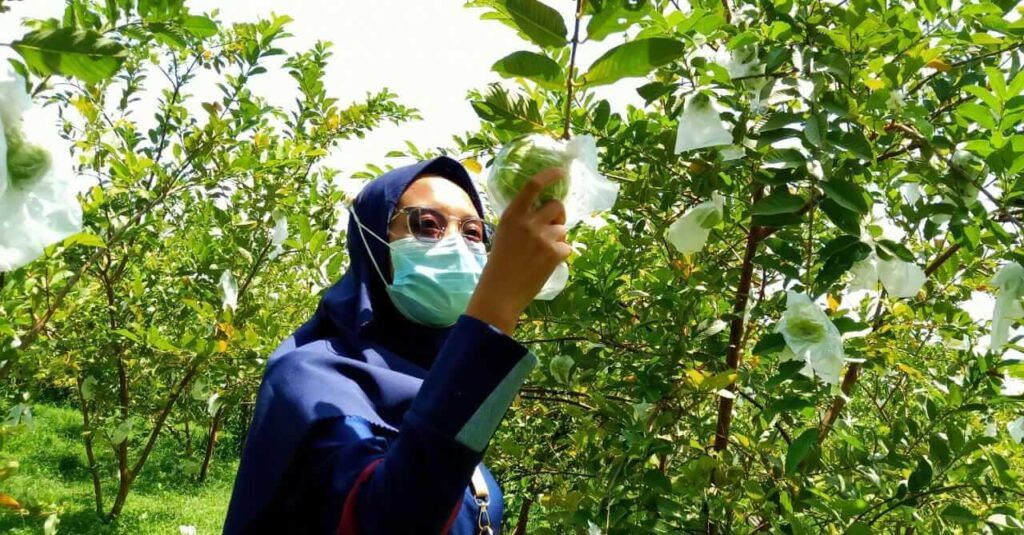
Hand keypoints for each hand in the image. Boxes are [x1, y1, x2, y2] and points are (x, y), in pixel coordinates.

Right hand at [466, 168, 571, 335]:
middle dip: (559, 215)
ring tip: (542, 255)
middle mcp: (528, 222)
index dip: (549, 175)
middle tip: (553, 227)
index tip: (561, 172)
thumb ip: (521, 221)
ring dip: (558, 239)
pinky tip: (545, 265)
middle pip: (556, 206)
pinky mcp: (555, 253)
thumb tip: (544, 214)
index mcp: (512, 215)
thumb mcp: (504, 235)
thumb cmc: (499, 266)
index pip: (533, 186)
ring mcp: (543, 237)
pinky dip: (560, 256)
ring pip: (563, 229)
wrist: (500, 293)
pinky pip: (567, 247)